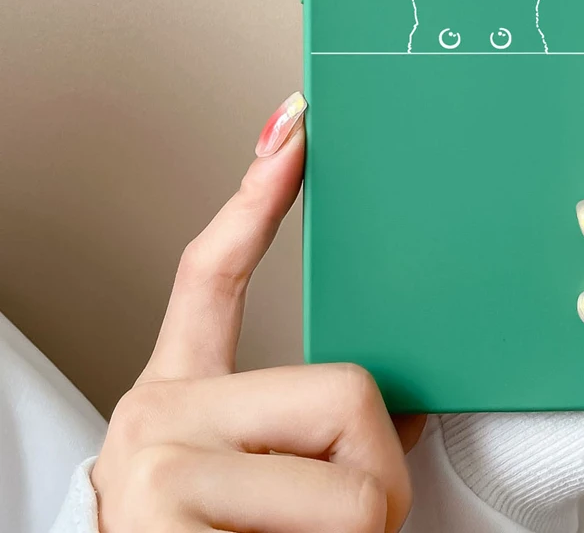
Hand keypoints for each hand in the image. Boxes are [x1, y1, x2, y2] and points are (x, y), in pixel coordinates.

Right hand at [92, 93, 413, 532]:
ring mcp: (153, 467)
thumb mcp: (277, 487)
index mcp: (180, 399)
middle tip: (350, 532)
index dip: (258, 193)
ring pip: (352, 466)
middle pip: (344, 389)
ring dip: (369, 529)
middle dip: (379, 474)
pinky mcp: (164, 516)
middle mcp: (152, 418)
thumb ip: (312, 426)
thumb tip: (398, 397)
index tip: (294, 124)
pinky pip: (336, 517)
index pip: (215, 271)